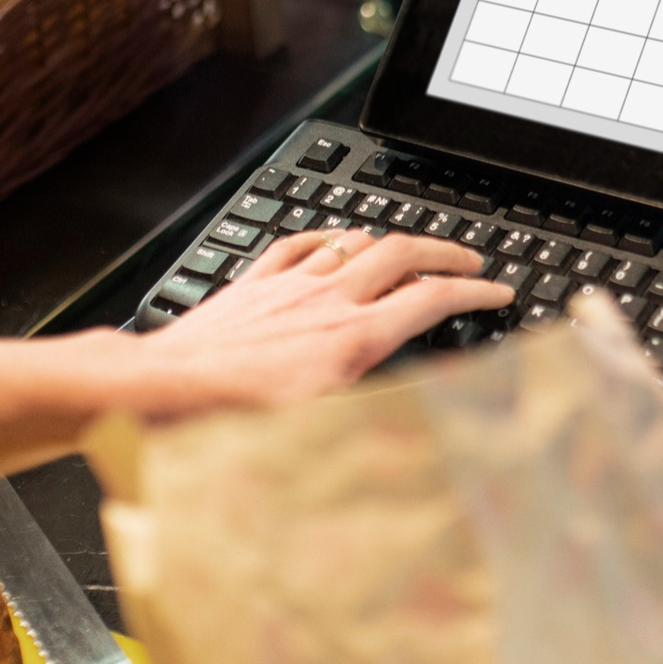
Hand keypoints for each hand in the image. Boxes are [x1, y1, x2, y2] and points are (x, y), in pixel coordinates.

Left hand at [129, 229, 511, 413]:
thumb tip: (424, 405)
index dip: (474, 291)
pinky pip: (301, 242)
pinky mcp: (255, 282)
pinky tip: (335, 241)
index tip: (497, 289)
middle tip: (468, 257)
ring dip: (391, 240)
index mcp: (352, 338)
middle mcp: (326, 300)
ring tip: (410, 249)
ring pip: (355, 240)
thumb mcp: (323, 427)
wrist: (165, 389)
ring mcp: (290, 284)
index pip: (431, 299)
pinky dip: (329, 237)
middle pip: (403, 252)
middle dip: (445, 249)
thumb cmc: (233, 418)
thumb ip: (378, 407)